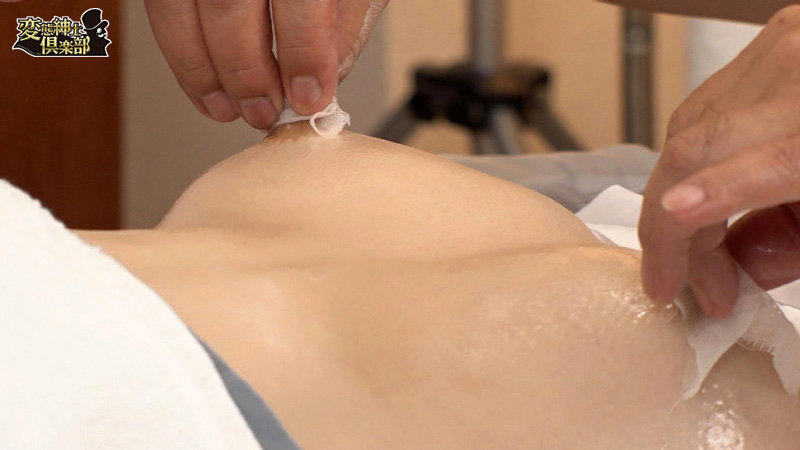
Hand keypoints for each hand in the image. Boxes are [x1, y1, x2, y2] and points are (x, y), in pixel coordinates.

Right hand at [143, 0, 387, 129]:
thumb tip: (317, 85)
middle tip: (265, 111)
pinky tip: (205, 84)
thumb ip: (342, 24)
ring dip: (201, 70)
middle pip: (229, 4)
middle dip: (246, 72)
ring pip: (178, 8)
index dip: (304, 53)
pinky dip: (181, 52)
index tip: (309, 97)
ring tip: (228, 109)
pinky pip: (162, 6)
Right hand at [639, 5, 799, 316]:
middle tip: (674, 282)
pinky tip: (698, 197)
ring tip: (690, 251)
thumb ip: (787, 245)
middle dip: (669, 231)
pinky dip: (689, 163)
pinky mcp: (762, 47)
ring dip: (672, 200)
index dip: (709, 207)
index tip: (672, 262)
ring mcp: (777, 54)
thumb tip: (729, 273)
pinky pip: (698, 113)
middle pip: (696, 150)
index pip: (768, 164)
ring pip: (685, 132)